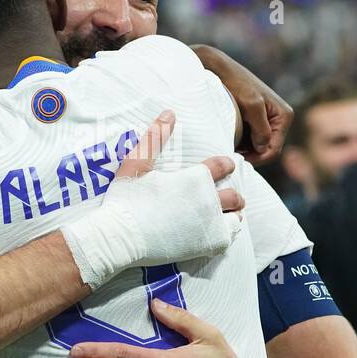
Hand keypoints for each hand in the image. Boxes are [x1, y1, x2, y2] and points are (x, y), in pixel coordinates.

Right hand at [59, 110, 244, 288]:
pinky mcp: (207, 244)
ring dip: (232, 215)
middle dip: (232, 194)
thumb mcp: (136, 163)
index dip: (225, 165)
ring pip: (236, 218)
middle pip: (234, 196)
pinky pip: (228, 238)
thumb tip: (170, 112)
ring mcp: (210, 224)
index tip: (225, 166)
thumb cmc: (126, 199)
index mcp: (196, 178)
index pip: (223, 165)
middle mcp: (209, 200)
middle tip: (227, 197)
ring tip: (224, 216)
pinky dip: (225, 234)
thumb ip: (155, 137)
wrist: (120, 238)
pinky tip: (216, 232)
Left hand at [192, 44, 292, 164]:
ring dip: (245, 150)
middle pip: (267, 149)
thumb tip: (264, 148)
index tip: (237, 159)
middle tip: (230, 156)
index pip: (274, 149)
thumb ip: (261, 129)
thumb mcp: (251, 106)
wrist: (219, 68)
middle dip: (251, 155)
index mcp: (284, 115)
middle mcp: (279, 118)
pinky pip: (251, 138)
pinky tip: (229, 140)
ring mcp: (267, 119)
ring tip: (228, 148)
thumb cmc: (236, 83)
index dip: (257, 158)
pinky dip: (241, 143)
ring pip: (258, 145)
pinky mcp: (255, 118)